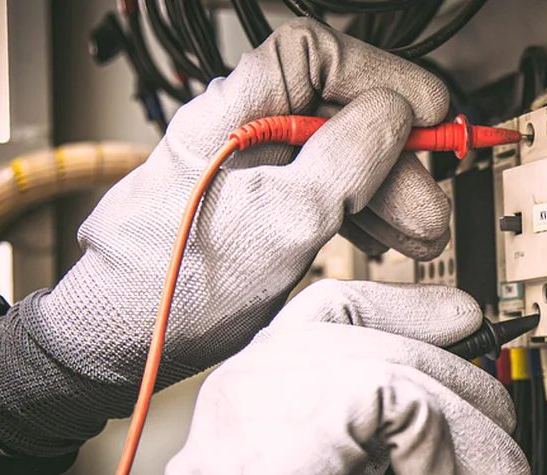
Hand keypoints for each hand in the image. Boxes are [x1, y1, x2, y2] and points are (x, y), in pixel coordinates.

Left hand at [0, 20, 451, 456]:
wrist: (117, 347)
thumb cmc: (173, 290)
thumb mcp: (281, 222)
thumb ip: (344, 161)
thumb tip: (394, 116)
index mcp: (231, 115)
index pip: (316, 56)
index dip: (379, 77)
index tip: (425, 112)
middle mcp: (241, 135)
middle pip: (339, 116)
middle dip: (396, 158)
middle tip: (429, 204)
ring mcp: (251, 175)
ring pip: (339, 160)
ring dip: (390, 194)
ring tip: (422, 235)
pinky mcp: (260, 213)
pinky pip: (325, 196)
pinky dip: (364, 215)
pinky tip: (389, 241)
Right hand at [70, 281, 529, 474]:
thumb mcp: (323, 458)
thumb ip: (365, 418)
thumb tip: (449, 400)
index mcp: (263, 368)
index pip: (340, 305)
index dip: (411, 308)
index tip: (465, 320)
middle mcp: (264, 364)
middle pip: (391, 343)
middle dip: (466, 392)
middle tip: (504, 442)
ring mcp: (278, 385)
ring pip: (407, 372)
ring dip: (470, 429)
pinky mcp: (308, 417)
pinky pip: (405, 402)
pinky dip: (436, 444)